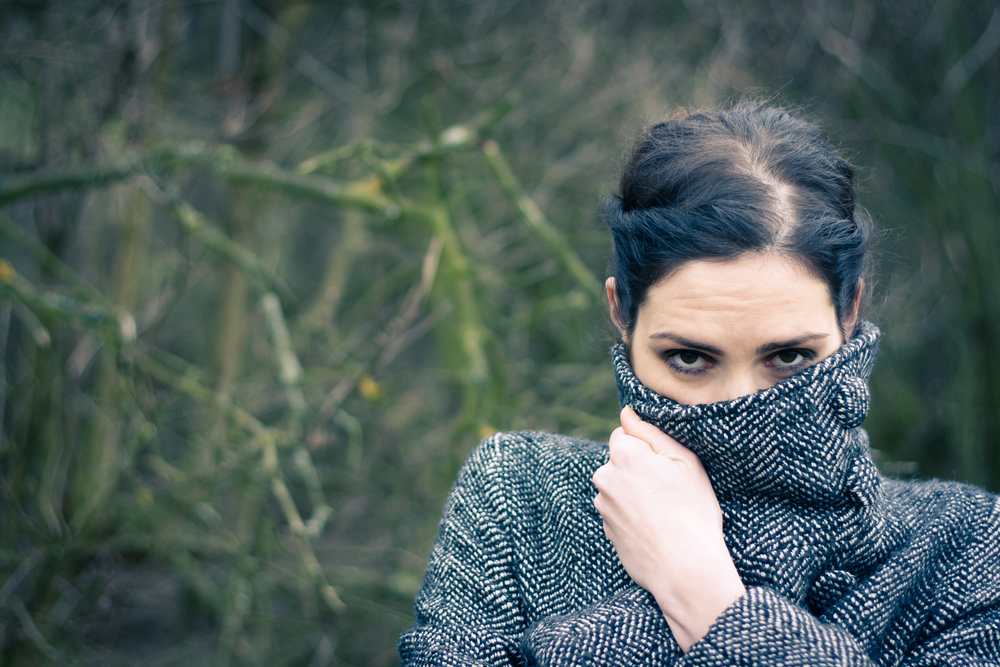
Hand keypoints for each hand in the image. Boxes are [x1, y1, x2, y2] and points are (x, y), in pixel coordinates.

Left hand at [592, 406, 745, 651]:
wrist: (684, 569)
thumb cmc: (692, 512)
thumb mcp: (685, 462)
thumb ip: (651, 432)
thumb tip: (626, 413)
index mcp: (623, 454)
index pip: (624, 433)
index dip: (647, 447)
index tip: (666, 465)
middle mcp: (605, 477)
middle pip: (619, 461)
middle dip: (638, 468)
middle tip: (669, 490)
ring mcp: (603, 505)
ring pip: (618, 486)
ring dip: (633, 492)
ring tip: (663, 512)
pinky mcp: (605, 528)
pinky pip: (618, 510)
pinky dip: (631, 514)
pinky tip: (654, 527)